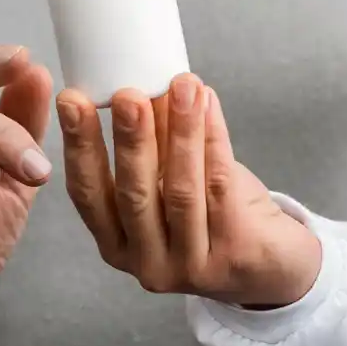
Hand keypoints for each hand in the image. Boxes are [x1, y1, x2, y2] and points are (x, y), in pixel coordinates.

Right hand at [57, 73, 322, 308]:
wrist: (274, 265)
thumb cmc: (215, 216)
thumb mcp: (172, 184)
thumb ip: (155, 147)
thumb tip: (143, 79)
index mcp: (118, 243)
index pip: (88, 195)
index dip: (79, 147)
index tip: (73, 101)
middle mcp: (146, 262)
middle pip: (133, 195)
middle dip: (130, 140)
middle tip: (128, 94)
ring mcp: (189, 266)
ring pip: (181, 191)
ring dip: (181, 132)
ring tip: (183, 85)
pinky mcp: (232, 257)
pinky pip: (220, 188)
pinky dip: (214, 140)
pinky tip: (210, 106)